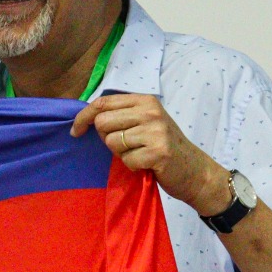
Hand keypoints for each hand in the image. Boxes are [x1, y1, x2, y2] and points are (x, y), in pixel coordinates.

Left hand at [71, 94, 225, 213]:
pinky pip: (126, 160)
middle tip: (125, 146)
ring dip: (121, 154)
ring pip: (112, 142)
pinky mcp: (158, 152)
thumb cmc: (164, 147)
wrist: (195, 170)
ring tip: (139, 154)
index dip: (83, 117)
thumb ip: (122, 116)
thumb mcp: (146, 122)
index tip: (76, 131)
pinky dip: (132, 166)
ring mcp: (155, 131)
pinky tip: (147, 164)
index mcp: (145, 100)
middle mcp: (150, 111)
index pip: (102, 102)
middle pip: (102, 123)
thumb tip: (87, 118)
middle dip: (106, 139)